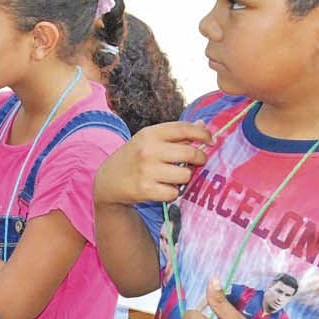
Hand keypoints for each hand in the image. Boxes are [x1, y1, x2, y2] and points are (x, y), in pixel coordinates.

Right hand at [95, 121, 212, 205]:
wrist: (108, 181)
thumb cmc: (135, 157)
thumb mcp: (150, 140)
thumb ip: (176, 134)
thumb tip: (204, 125)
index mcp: (150, 133)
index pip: (184, 128)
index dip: (202, 134)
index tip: (210, 141)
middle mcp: (147, 150)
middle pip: (190, 153)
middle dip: (199, 159)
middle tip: (196, 162)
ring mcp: (146, 171)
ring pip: (185, 175)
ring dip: (183, 178)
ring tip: (172, 176)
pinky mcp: (145, 190)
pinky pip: (174, 192)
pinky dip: (172, 192)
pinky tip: (161, 188)